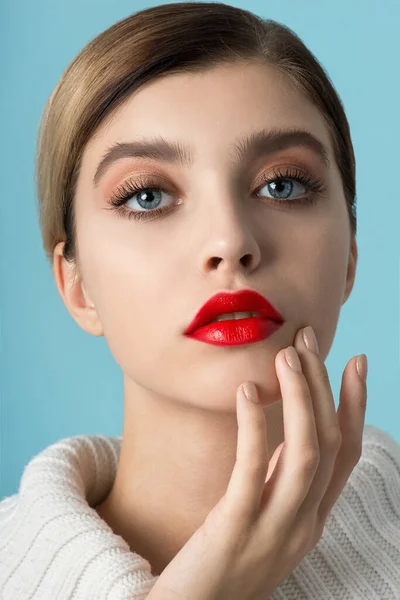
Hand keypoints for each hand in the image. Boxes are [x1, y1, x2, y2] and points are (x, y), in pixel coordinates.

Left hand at [147, 326, 366, 599]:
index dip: (354, 405)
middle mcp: (303, 525)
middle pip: (327, 443)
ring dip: (299, 396)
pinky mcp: (236, 529)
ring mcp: (274, 530)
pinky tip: (245, 389)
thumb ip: (278, 482)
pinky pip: (252, 470)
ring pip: (304, 452)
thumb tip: (283, 432)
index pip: (345, 455)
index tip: (354, 362)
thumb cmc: (221, 561)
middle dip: (322, 384)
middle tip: (308, 338)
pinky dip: (255, 425)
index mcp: (311, 520)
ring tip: (286, 352)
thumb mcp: (262, 519)